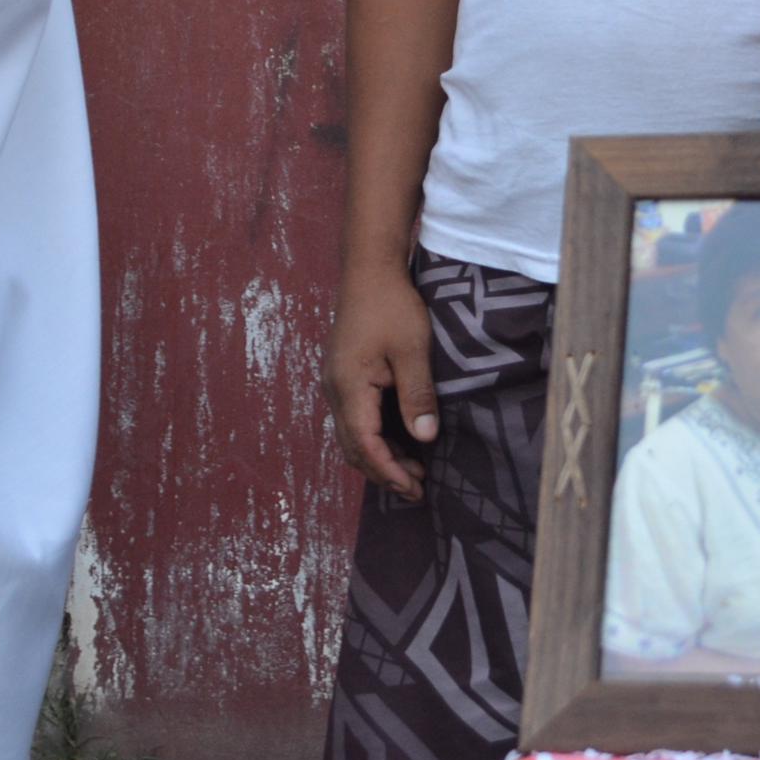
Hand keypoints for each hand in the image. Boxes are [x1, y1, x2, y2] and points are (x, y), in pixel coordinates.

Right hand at [326, 263, 437, 495]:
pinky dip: (374, 439)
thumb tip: (424, 438)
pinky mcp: (344, 377)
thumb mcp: (412, 349)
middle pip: (353, 448)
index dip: (389, 471)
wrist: (368, 270)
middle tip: (418, 489)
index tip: (414, 488)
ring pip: (351, 436)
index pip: (364, 445)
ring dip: (378, 458)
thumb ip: (417, 394)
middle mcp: (335, 391)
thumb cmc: (391, 305)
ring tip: (412, 471)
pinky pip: (354, 420)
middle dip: (383, 472)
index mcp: (349, 388)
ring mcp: (336, 384)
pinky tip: (398, 440)